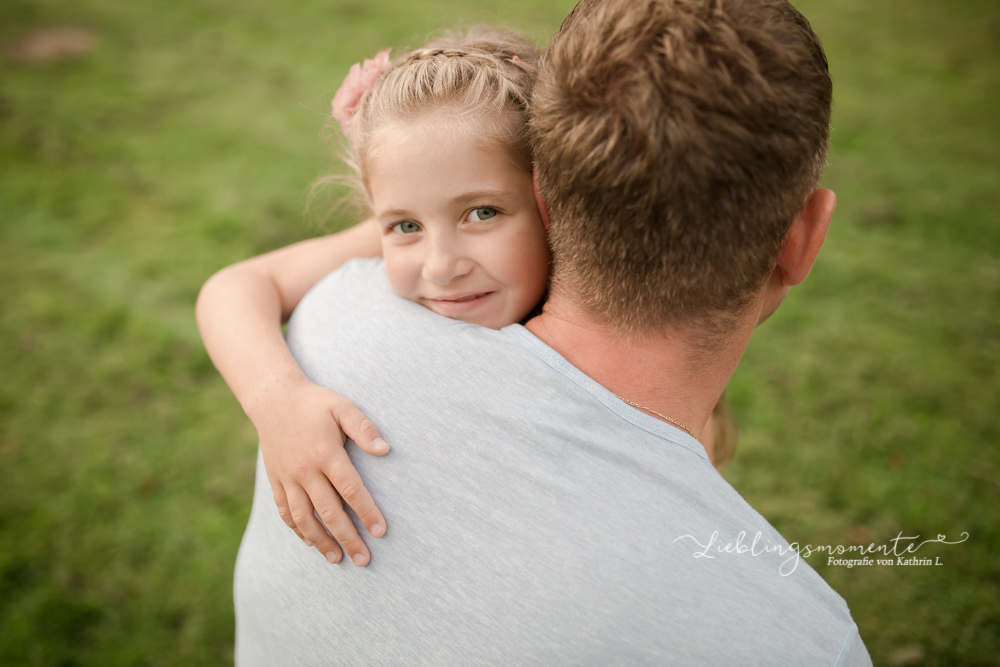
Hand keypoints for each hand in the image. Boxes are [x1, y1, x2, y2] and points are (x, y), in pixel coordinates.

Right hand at [249, 374, 389, 565]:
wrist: (272, 398)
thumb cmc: (314, 402)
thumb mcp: (342, 407)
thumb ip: (364, 428)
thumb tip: (385, 450)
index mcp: (325, 453)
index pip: (350, 489)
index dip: (366, 512)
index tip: (381, 531)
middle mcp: (305, 470)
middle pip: (329, 512)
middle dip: (348, 538)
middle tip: (364, 560)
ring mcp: (287, 477)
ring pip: (303, 518)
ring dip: (320, 541)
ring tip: (337, 559)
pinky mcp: (275, 480)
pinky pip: (284, 511)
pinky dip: (297, 529)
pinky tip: (310, 541)